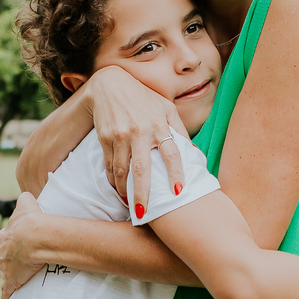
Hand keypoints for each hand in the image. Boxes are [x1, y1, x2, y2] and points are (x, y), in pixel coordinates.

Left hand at [0, 191, 47, 298]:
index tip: (21, 244)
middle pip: (3, 256)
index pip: (6, 239)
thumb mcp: (26, 202)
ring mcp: (6, 267)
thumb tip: (26, 195)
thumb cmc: (33, 219)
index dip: (14, 241)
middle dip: (10, 258)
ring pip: (5, 271)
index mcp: (5, 235)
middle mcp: (2, 251)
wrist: (35, 236)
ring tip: (21, 277)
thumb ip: (24, 198)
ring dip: (11, 274)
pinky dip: (6, 295)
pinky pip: (7, 290)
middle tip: (22, 260)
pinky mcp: (11, 280)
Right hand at [84, 67, 185, 213]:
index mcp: (159, 125)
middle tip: (144, 214)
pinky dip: (113, 181)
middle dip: (143, 194)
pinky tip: (119, 190)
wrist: (110, 85)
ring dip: (126, 191)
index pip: (171, 153)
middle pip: (142, 170)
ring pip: (122, 171)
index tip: (179, 192)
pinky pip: (109, 165)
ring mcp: (120, 135)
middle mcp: (139, 131)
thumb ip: (179, 129)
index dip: (176, 173)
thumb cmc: (143, 97)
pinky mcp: (105, 138)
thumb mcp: (166, 107)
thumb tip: (193, 152)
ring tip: (132, 205)